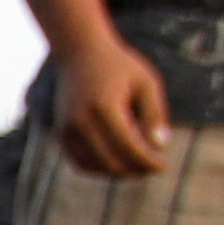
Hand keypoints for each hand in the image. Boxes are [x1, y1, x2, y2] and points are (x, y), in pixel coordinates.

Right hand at [49, 29, 174, 180]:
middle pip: (111, 161)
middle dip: (135, 170)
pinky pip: (80, 162)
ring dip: (117, 172)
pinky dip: (99, 168)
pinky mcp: (60, 132)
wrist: (79, 52)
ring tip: (137, 166)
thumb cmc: (119, 66)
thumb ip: (155, 114)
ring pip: (94, 166)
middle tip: (152, 168)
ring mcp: (67, 128)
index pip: (129, 147)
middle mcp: (81, 120)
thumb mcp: (146, 83)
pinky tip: (117, 161)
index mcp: (104, 106)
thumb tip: (160, 147)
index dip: (148, 162)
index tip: (163, 166)